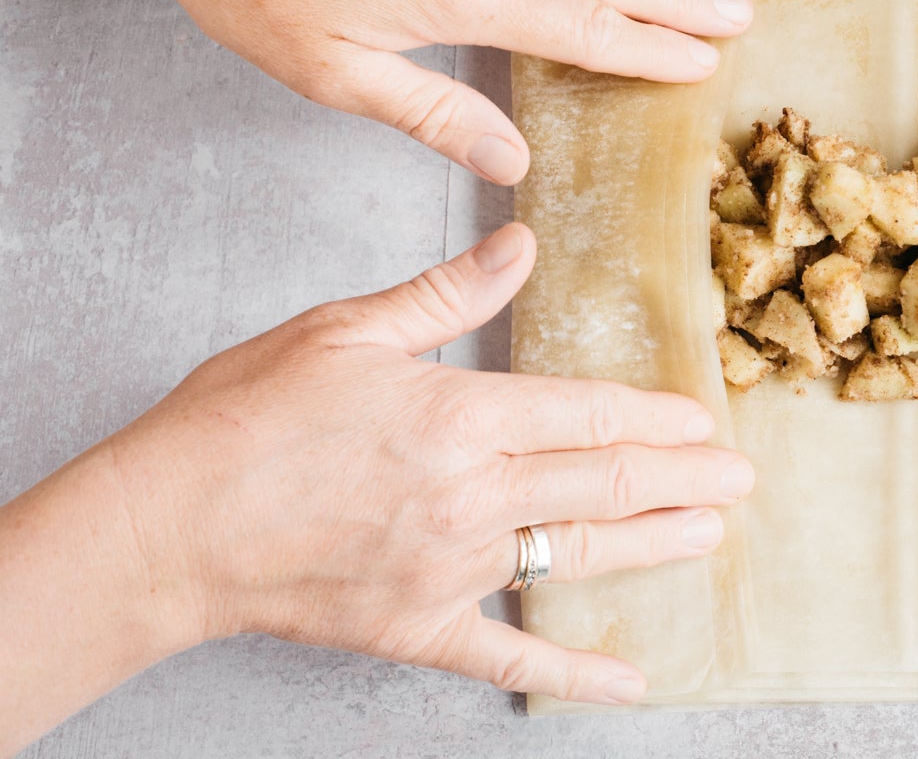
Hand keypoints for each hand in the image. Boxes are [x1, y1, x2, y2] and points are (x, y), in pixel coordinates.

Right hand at [1, 223, 753, 728]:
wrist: (166, 527)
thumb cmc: (243, 422)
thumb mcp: (345, 331)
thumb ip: (446, 294)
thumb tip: (520, 244)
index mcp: (461, 416)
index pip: (587, 417)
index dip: (654, 419)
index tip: (702, 418)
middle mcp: (473, 495)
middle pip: (604, 485)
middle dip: (683, 478)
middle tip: (741, 477)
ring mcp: (452, 568)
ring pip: (579, 555)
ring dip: (656, 544)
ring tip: (712, 534)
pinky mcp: (422, 626)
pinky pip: (513, 655)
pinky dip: (576, 672)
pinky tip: (631, 682)